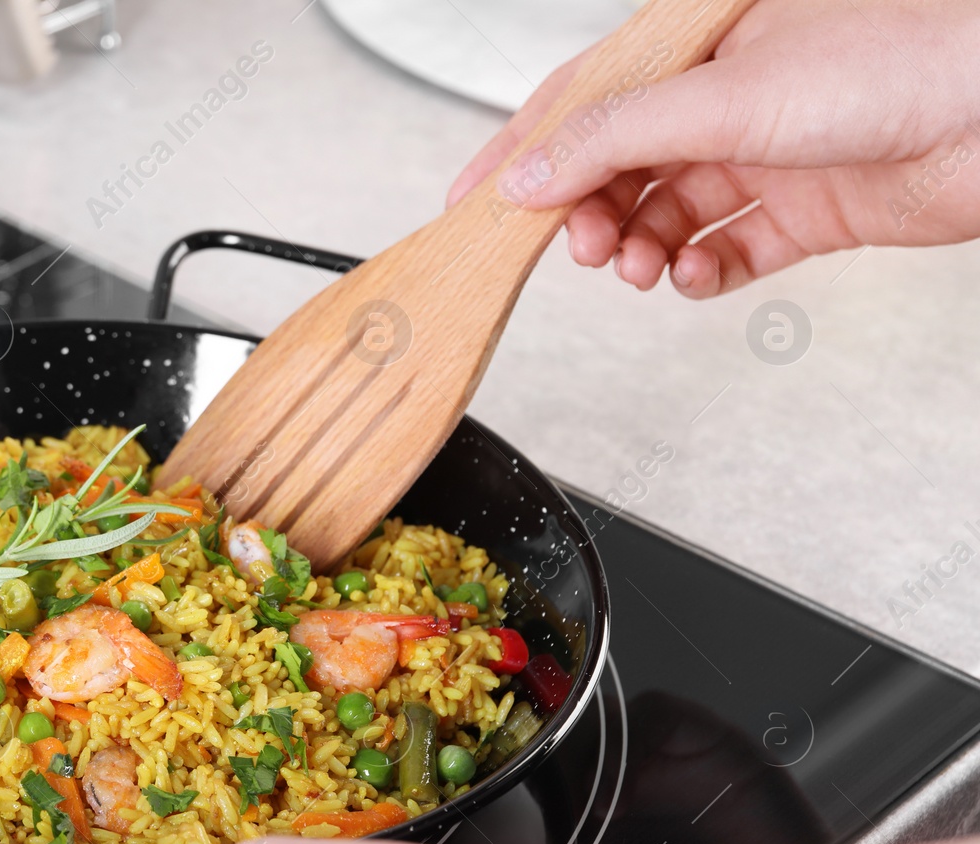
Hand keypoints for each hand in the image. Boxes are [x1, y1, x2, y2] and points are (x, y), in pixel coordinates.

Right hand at [447, 0, 979, 296]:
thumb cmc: (900, 53)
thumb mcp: (723, 91)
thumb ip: (613, 138)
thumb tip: (528, 176)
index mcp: (694, 46)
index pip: (579, 101)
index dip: (518, 153)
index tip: (469, 205)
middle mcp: (723, 99)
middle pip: (616, 168)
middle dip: (587, 215)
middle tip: (581, 247)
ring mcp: (763, 156)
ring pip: (665, 216)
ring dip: (641, 250)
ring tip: (640, 266)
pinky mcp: (804, 211)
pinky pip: (726, 252)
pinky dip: (702, 273)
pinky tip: (698, 273)